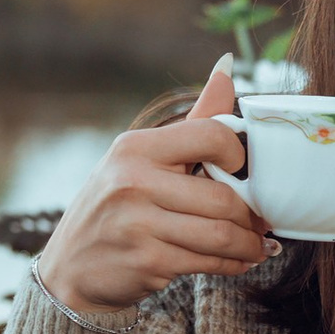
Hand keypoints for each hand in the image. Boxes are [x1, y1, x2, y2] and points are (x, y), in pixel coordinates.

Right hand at [36, 65, 273, 318]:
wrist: (71, 268)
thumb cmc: (117, 206)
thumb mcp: (143, 159)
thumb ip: (194, 120)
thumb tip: (228, 65)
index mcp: (136, 148)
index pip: (211, 136)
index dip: (239, 155)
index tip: (243, 172)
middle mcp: (133, 182)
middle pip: (223, 198)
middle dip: (253, 215)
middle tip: (262, 222)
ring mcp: (138, 224)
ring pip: (221, 235)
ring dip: (249, 246)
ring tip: (256, 246)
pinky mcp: (147, 261)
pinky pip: (208, 263)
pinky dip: (233, 264)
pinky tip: (238, 261)